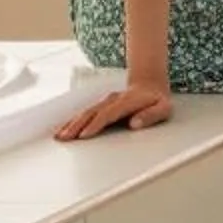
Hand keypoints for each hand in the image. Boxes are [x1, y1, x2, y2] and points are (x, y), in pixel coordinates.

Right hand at [56, 80, 173, 140]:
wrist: (150, 84)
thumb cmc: (157, 101)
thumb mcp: (163, 108)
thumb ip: (151, 115)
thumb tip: (135, 124)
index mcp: (127, 102)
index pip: (108, 114)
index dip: (96, 124)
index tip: (84, 135)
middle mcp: (113, 100)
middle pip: (92, 113)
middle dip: (77, 126)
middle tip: (65, 138)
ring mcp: (105, 102)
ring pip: (85, 113)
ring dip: (71, 124)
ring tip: (59, 136)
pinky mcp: (101, 105)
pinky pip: (85, 113)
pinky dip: (73, 121)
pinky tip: (64, 130)